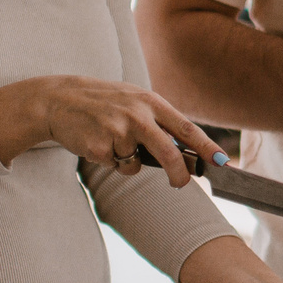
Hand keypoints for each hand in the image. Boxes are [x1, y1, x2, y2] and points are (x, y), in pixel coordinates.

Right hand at [0, 75, 224, 186]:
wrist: (60, 99)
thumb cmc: (104, 102)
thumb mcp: (134, 100)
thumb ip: (158, 121)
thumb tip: (185, 153)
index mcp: (150, 102)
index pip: (186, 128)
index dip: (207, 147)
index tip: (222, 162)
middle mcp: (137, 115)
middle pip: (168, 153)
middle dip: (178, 174)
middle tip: (180, 184)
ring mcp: (118, 131)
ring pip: (136, 165)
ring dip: (128, 162)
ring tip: (112, 140)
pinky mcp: (100, 147)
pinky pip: (116, 166)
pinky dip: (110, 161)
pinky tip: (97, 142)